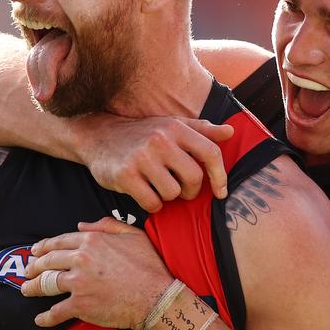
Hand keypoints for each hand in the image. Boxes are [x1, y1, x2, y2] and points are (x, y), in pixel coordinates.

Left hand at [21, 217, 174, 328]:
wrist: (157, 297)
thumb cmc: (149, 265)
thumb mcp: (132, 235)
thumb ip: (106, 225)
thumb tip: (81, 226)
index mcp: (91, 241)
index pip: (59, 242)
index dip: (43, 247)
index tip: (35, 252)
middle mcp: (80, 259)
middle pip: (48, 261)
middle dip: (34, 267)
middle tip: (27, 272)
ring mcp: (78, 283)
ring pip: (46, 284)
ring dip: (33, 288)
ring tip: (26, 290)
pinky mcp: (80, 305)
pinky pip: (56, 311)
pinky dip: (46, 317)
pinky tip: (39, 319)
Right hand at [73, 114, 233, 211]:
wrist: (98, 135)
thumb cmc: (141, 133)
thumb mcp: (171, 125)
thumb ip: (202, 130)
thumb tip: (231, 133)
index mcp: (176, 127)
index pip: (211, 153)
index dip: (220, 176)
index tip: (221, 192)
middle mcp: (160, 140)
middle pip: (194, 178)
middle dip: (191, 191)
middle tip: (181, 190)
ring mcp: (142, 158)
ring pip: (172, 193)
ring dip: (168, 197)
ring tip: (158, 187)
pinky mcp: (125, 175)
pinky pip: (152, 203)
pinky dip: (152, 204)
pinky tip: (145, 193)